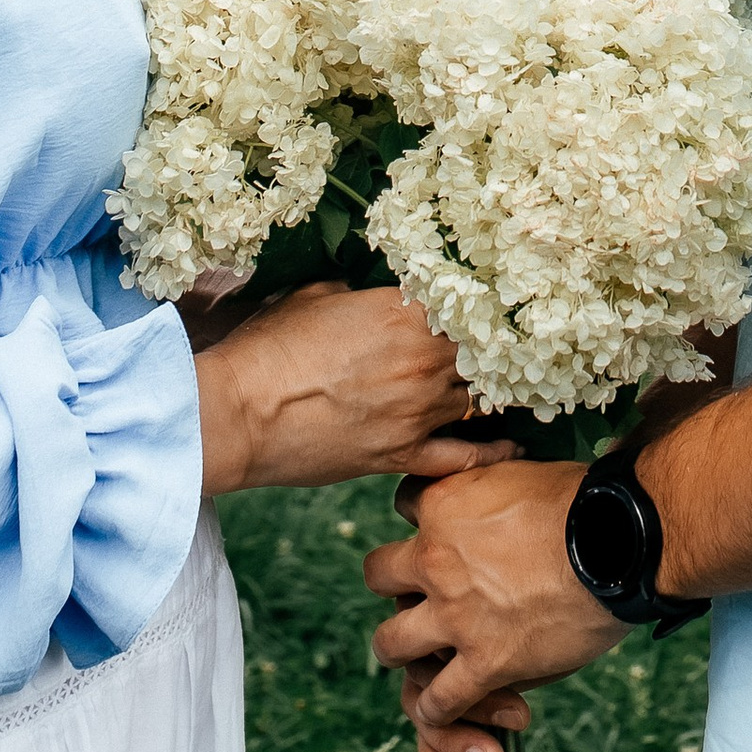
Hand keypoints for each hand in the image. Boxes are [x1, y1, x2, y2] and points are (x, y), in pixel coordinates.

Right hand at [196, 284, 512, 497]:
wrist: (238, 414)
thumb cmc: (269, 347)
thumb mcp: (315, 296)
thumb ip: (359, 294)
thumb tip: (372, 297)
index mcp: (403, 312)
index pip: (467, 304)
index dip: (480, 305)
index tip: (489, 304)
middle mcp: (421, 361)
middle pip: (482, 352)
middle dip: (491, 348)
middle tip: (505, 346)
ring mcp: (416, 412)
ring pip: (479, 399)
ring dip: (490, 391)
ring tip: (510, 386)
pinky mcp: (402, 456)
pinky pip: (465, 456)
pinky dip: (493, 450)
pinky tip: (512, 442)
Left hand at [364, 462, 622, 748]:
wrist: (620, 542)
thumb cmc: (585, 499)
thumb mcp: (525, 469)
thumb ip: (496, 483)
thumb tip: (502, 466)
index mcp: (445, 502)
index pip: (403, 504)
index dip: (420, 518)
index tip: (440, 529)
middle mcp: (435, 558)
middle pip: (378, 575)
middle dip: (394, 584)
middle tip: (417, 595)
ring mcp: (455, 615)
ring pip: (391, 643)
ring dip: (400, 650)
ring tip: (413, 657)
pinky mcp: (485, 663)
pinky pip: (440, 700)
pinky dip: (436, 710)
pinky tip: (442, 709)